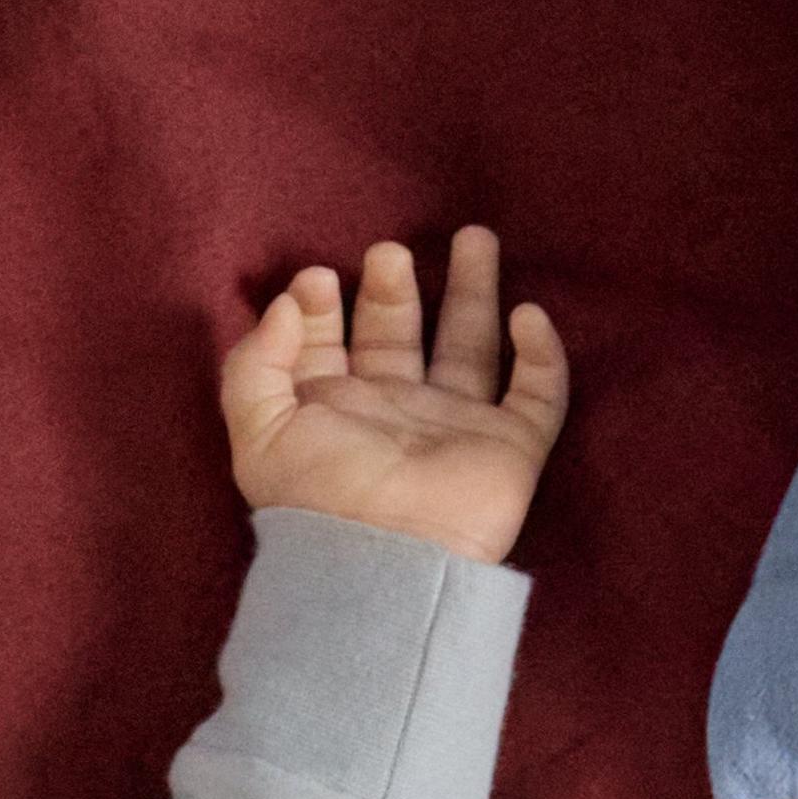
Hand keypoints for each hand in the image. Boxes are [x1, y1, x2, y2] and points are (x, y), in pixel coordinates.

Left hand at [218, 226, 566, 568]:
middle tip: (389, 252)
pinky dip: (542, 354)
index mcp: (336, 412)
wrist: (388, 562)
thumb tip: (286, 302)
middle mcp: (395, 412)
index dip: (320, 309)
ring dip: (474, 291)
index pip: (329, 345)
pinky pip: (539, 393)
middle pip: (400, 335)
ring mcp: (456, 427)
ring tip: (474, 236)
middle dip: (394, 290)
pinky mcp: (510, 447)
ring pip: (471, 345)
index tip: (317, 280)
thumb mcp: (258, 432)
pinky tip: (526, 315)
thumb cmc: (320, 499)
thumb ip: (255, 362)